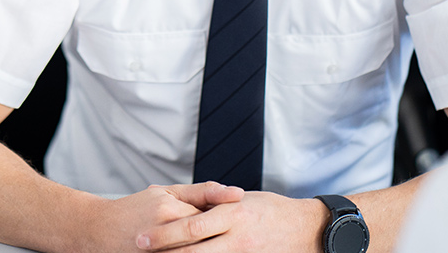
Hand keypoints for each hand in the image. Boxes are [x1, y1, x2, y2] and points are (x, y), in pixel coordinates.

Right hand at [87, 182, 244, 251]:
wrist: (97, 231)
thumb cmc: (133, 209)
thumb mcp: (163, 192)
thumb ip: (199, 191)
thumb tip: (233, 192)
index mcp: (169, 209)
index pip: (211, 216)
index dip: (226, 220)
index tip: (240, 223)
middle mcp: (165, 232)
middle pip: (208, 239)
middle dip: (225, 242)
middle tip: (236, 240)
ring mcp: (160, 252)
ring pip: (199, 252)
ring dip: (213, 250)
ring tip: (221, 245)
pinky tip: (198, 250)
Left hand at [135, 191, 325, 252]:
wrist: (307, 230)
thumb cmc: (273, 210)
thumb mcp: (243, 200)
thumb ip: (215, 206)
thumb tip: (185, 210)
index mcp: (234, 214)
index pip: (192, 227)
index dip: (164, 234)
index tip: (142, 237)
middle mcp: (238, 238)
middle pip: (193, 251)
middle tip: (141, 251)